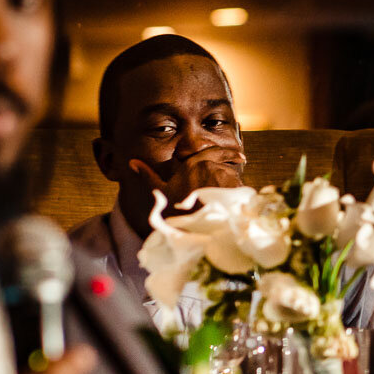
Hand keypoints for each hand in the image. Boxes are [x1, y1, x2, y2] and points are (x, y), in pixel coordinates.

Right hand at [129, 150, 244, 207]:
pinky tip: (234, 202)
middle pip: (225, 166)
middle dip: (229, 171)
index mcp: (194, 162)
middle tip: (233, 174)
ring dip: (232, 185)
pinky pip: (240, 188)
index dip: (229, 152)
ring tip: (228, 197)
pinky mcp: (234, 187)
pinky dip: (238, 195)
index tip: (240, 155)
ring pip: (233, 177)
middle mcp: (211, 165)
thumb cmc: (176, 207)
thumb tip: (133, 162)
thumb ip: (148, 175)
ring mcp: (224, 176)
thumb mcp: (160, 191)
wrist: (194, 222)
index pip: (215, 151)